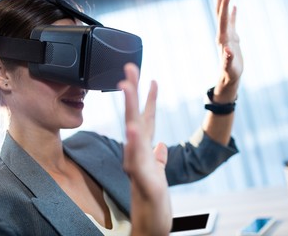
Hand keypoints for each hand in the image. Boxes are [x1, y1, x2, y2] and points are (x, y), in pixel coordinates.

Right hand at [118, 63, 171, 235]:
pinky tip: (133, 128)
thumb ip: (158, 157)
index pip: (147, 120)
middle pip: (135, 117)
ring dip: (129, 109)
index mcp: (144, 150)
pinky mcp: (141, 179)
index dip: (149, 99)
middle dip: (133, 91)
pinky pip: (136, 159)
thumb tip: (161, 144)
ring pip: (132, 133)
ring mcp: (137, 165)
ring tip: (126, 86)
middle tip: (130, 68)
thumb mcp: (159, 173)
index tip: (153, 80)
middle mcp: (137, 154)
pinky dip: (133, 143)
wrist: (151, 224)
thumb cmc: (154, 198)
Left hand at [214, 0, 242, 102]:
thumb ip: (227, 60)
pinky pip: (232, 22)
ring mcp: (227, 36)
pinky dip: (232, 13)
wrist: (229, 78)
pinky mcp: (232, 38)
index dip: (224, 7)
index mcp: (222, 39)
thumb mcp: (229, 68)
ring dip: (224, 4)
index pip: (222, 20)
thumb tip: (228, 50)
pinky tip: (234, 6)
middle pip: (220, 14)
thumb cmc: (230, 74)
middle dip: (221, 0)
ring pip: (224, 16)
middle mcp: (222, 35)